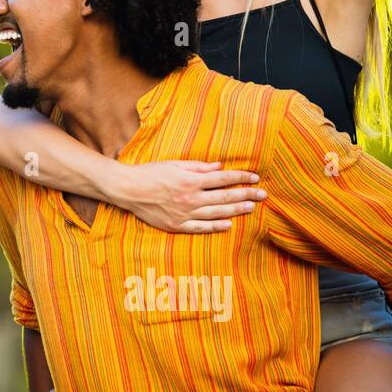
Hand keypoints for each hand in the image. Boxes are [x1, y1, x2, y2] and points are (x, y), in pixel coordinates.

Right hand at [111, 160, 265, 233]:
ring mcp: (185, 213)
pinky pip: (201, 227)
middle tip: (263, 195)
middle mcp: (191, 198)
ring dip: (236, 210)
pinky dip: (216, 227)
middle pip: (224, 196)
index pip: (223, 179)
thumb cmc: (150, 173)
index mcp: (191, 180)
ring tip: (251, 208)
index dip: (241, 178)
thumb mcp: (174, 164)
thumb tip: (219, 167)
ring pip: (217, 213)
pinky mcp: (177, 225)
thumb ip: (198, 166)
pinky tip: (229, 224)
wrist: (128, 189)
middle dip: (246, 195)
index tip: (255, 178)